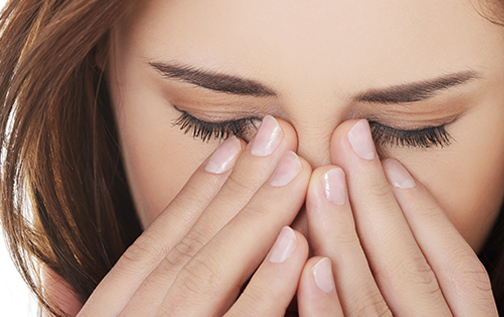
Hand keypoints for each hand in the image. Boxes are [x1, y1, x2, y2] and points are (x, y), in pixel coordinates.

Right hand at [67, 116, 324, 315]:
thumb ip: (91, 308)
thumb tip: (56, 279)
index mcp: (110, 314)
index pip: (154, 245)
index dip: (195, 193)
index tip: (232, 146)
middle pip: (188, 247)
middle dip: (236, 188)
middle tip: (278, 137)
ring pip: (207, 274)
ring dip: (254, 218)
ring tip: (295, 170)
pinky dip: (265, 288)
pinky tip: (296, 245)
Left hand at [301, 119, 503, 315]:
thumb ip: (475, 314)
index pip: (462, 270)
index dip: (428, 215)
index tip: (393, 163)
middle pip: (409, 268)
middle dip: (376, 199)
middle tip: (348, 138)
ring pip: (368, 295)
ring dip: (343, 235)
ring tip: (323, 177)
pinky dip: (323, 304)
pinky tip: (309, 261)